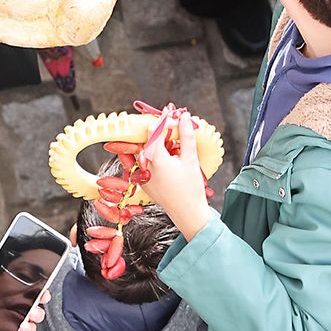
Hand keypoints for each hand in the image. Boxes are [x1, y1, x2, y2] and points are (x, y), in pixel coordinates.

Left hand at [0, 246, 49, 330]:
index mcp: (7, 300)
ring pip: (26, 330)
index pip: (30, 296)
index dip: (41, 295)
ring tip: (23, 327)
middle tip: (33, 312)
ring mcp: (6, 330)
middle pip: (33, 315)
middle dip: (37, 314)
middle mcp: (10, 315)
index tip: (43, 294)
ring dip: (29, 329)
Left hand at [138, 117, 212, 239]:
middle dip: (158, 130)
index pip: (153, 129)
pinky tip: (165, 154)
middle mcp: (144, 165)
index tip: (175, 117)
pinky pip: (140, 161)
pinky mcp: (142, 180)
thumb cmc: (190, 188)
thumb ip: (186, 136)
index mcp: (155, 158)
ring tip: (169, 140)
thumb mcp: (191, 159)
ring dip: (152, 142)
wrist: (187, 212)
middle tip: (172, 126)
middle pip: (145, 139)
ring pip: (141, 150)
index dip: (164, 121)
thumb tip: (184, 117)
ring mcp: (141, 174)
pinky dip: (149, 154)